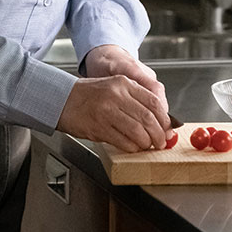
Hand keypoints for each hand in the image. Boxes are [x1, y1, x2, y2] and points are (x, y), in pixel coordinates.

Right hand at [57, 45, 172, 151]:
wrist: (62, 99)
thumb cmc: (90, 95)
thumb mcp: (114, 87)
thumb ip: (135, 99)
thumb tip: (158, 118)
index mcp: (124, 83)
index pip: (153, 101)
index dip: (164, 118)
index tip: (168, 128)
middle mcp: (117, 95)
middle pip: (148, 118)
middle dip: (159, 134)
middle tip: (162, 142)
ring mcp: (107, 111)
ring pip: (137, 131)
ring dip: (146, 143)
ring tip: (148, 146)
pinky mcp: (99, 127)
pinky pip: (123, 141)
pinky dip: (132, 147)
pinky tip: (134, 148)